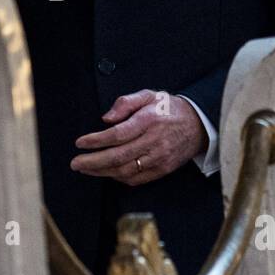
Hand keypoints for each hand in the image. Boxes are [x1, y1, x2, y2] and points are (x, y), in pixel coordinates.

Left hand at [70, 90, 209, 186]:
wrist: (198, 125)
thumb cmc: (168, 108)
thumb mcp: (149, 95)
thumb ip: (126, 102)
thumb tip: (106, 118)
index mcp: (149, 120)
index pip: (118, 134)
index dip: (96, 140)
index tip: (80, 142)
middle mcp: (154, 141)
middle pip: (118, 156)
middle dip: (93, 162)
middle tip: (75, 163)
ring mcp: (159, 158)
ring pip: (125, 170)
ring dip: (102, 172)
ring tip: (86, 169)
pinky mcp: (162, 169)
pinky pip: (136, 179)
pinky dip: (118, 177)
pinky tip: (106, 172)